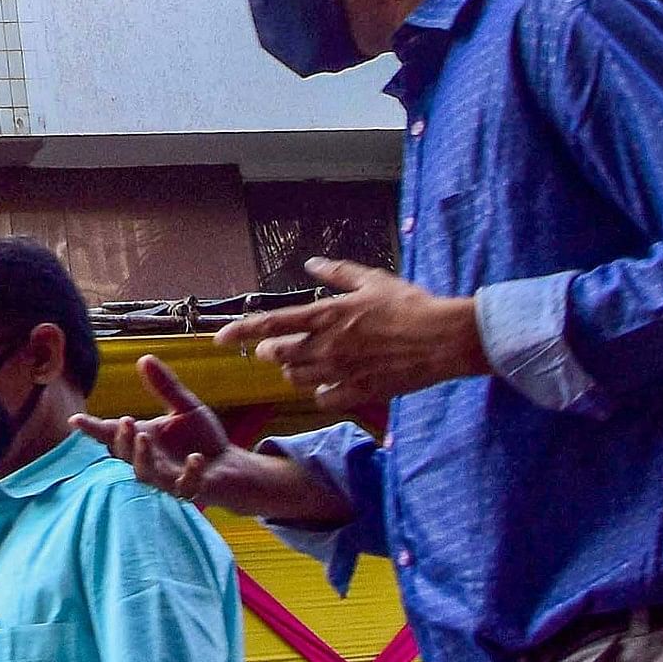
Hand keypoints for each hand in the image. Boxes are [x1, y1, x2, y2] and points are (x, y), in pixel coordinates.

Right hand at [71, 357, 353, 524]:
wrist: (232, 465)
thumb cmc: (203, 438)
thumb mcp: (185, 407)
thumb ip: (165, 386)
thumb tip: (143, 358)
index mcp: (144, 437)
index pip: (113, 433)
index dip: (93, 428)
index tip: (75, 420)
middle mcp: (151, 460)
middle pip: (124, 454)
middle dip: (121, 440)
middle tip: (125, 421)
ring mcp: (168, 478)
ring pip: (146, 474)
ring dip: (143, 457)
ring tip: (145, 437)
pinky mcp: (191, 490)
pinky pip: (185, 487)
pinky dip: (189, 473)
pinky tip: (196, 459)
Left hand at [218, 259, 486, 414]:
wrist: (443, 339)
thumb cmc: (410, 305)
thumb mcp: (372, 280)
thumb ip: (338, 273)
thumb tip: (312, 262)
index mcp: (327, 315)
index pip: (272, 324)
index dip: (242, 331)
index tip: (219, 339)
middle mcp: (328, 345)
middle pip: (280, 356)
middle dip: (271, 352)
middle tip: (273, 349)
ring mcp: (342, 371)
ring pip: (298, 379)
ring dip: (294, 371)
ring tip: (306, 361)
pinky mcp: (359, 392)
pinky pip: (324, 398)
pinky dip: (321, 392)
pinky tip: (330, 384)